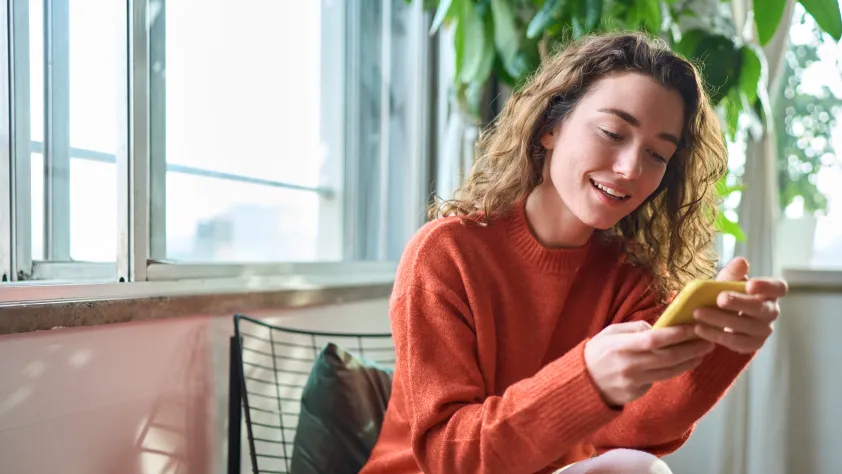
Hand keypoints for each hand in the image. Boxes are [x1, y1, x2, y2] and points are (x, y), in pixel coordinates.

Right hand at [584, 320, 714, 405]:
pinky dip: (674, 370)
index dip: (675, 335)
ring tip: (703, 352)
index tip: (692, 328)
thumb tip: (659, 328)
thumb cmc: (597, 352)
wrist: (583, 383)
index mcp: (620, 347)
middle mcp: (629, 366)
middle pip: (667, 358)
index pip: (653, 340)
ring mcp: (633, 382)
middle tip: (708, 340)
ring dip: (689, 361)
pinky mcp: (637, 393)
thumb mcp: (610, 333)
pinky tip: (685, 362)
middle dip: (691, 349)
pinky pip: (659, 380)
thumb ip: (634, 328)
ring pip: (669, 371)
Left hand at [693, 257, 787, 353]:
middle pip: (760, 309)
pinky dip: (715, 335)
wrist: (722, 319)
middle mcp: (771, 312)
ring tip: (698, 312)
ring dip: (721, 320)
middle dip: (739, 303)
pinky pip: (735, 342)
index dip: (767, 286)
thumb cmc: (729, 295)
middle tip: (719, 299)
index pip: (778, 288)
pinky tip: (699, 328)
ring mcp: (763, 330)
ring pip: (745, 327)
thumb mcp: (728, 283)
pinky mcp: (752, 345)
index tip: (749, 285)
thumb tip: (740, 261)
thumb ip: (733, 273)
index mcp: (769, 293)